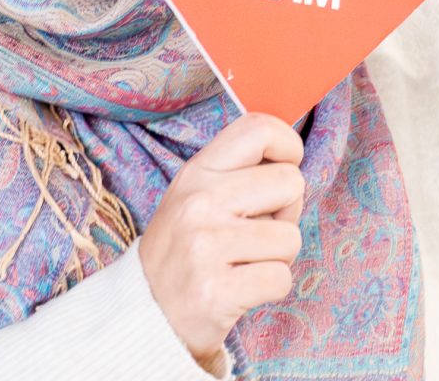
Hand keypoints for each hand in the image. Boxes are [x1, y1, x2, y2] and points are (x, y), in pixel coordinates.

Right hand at [138, 112, 303, 364]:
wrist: (145, 310)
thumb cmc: (183, 247)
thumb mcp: (196, 193)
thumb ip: (237, 171)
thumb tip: (293, 160)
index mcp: (198, 171)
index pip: (258, 128)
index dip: (288, 144)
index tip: (287, 166)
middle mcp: (200, 201)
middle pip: (290, 182)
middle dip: (288, 210)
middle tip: (259, 229)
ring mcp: (206, 245)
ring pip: (290, 237)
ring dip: (279, 255)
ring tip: (245, 261)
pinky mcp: (216, 291)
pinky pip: (281, 278)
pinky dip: (272, 287)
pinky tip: (243, 287)